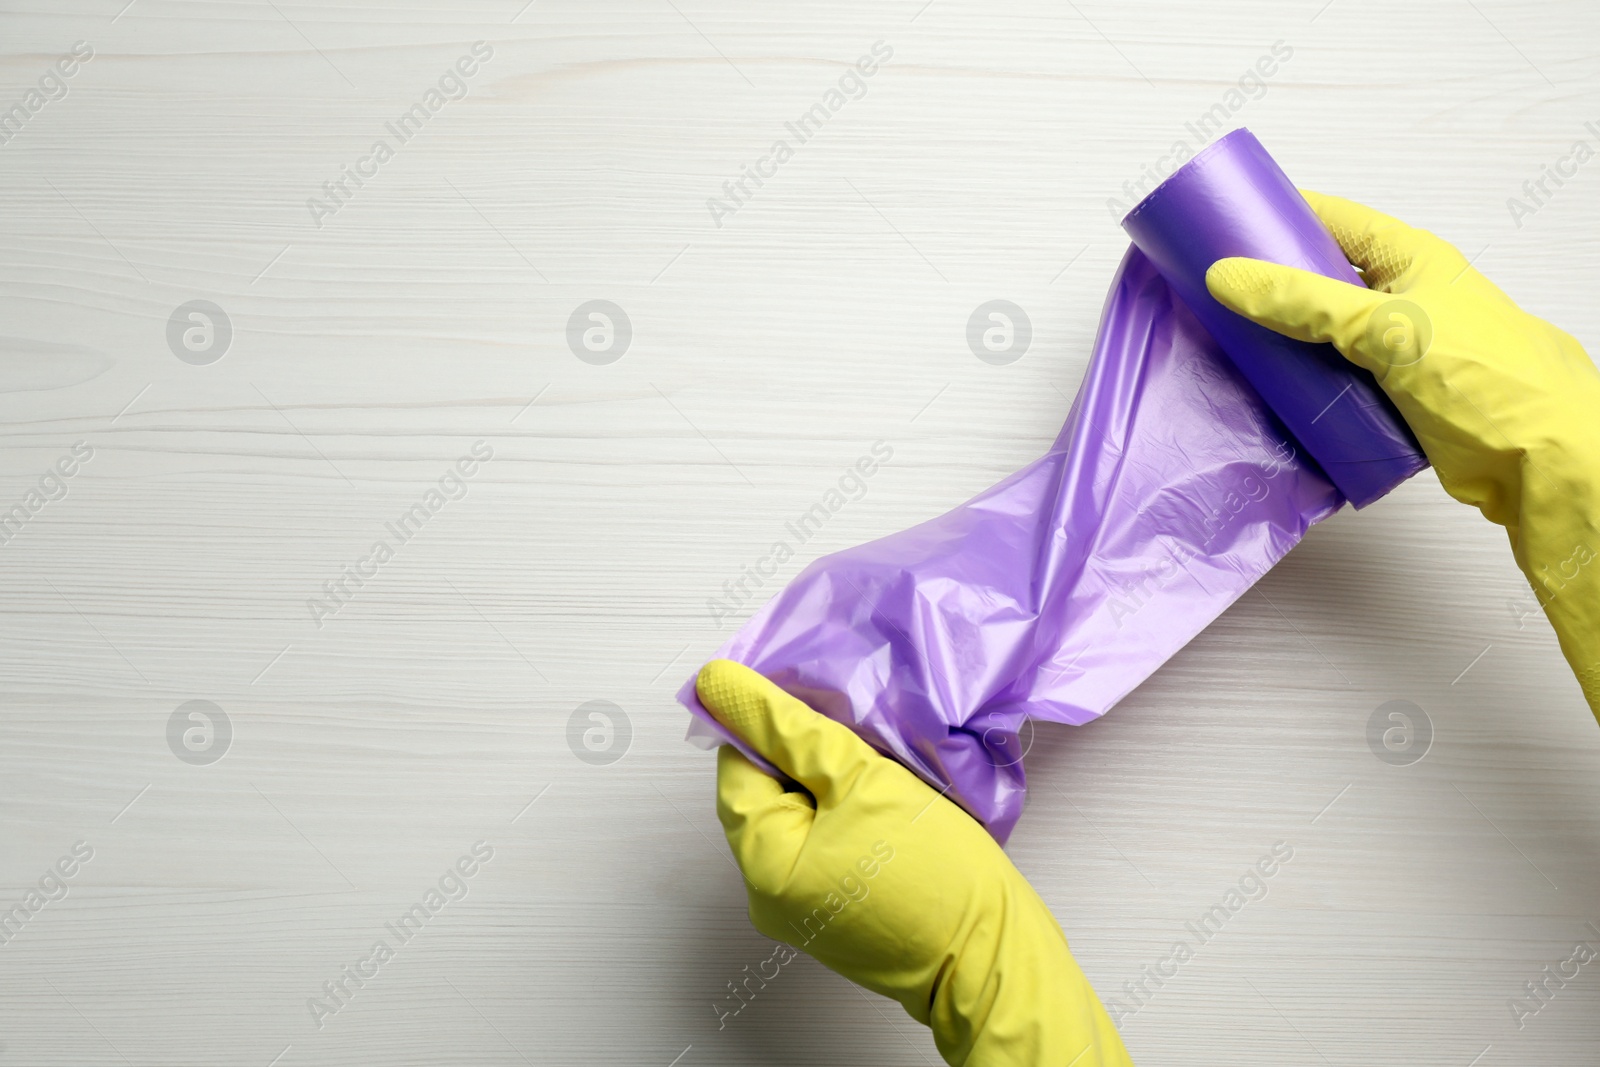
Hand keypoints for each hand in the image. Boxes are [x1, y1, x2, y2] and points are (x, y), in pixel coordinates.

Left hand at [695, 659, 1132, 1066]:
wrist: (993, 955)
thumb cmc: (936, 871)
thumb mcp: (862, 780)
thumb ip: (788, 729)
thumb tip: (717, 683)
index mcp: (762, 864)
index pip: (735, 767)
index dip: (764, 722)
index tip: (809, 693)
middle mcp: (766, 896)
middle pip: (763, 795)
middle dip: (798, 751)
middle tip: (850, 721)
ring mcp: (799, 911)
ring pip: (796, 818)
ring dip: (823, 781)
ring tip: (870, 757)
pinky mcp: (832, 914)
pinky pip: (820, 846)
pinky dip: (841, 814)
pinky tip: (878, 797)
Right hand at [1206, 191, 1599, 716]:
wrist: (1540, 462)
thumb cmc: (1483, 379)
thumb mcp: (1386, 329)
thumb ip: (1304, 302)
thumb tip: (1226, 276)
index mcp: (1413, 259)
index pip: (1336, 219)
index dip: (1282, 213)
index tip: (1225, 220)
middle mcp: (1406, 297)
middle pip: (1324, 277)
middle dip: (1272, 282)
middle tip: (1215, 288)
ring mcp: (1400, 348)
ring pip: (1325, 332)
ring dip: (1284, 338)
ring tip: (1228, 339)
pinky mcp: (1394, 396)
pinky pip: (1335, 377)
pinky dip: (1304, 381)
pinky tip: (1269, 388)